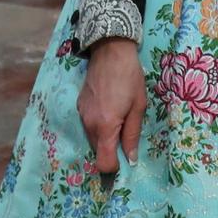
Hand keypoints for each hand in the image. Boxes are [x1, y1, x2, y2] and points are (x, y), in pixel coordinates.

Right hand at [77, 38, 145, 174]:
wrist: (110, 51)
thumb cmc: (130, 77)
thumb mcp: (138, 106)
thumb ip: (132, 135)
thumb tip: (131, 159)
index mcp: (105, 126)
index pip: (103, 163)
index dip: (114, 167)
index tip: (124, 160)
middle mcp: (89, 124)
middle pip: (98, 152)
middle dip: (111, 151)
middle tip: (126, 137)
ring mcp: (82, 115)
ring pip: (93, 139)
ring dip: (105, 137)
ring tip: (120, 119)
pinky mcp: (79, 106)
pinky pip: (89, 126)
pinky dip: (99, 126)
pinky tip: (110, 109)